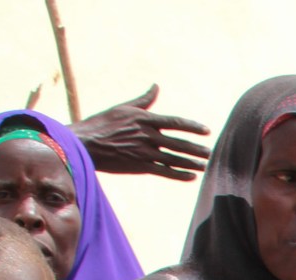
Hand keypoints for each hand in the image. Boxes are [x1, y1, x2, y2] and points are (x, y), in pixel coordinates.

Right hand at [72, 86, 210, 180]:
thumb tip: (156, 86)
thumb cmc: (102, 123)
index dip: (192, 126)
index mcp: (143, 119)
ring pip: (174, 158)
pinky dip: (179, 175)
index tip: (206, 130)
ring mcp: (143, 152)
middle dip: (197, 148)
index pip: (174, 122)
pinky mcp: (139, 166)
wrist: (83, 143)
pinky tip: (191, 176)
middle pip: (178, 143)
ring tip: (206, 166)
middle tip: (212, 152)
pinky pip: (164, 171)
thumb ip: (143, 100)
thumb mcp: (123, 108)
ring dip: (192, 163)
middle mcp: (146, 135)